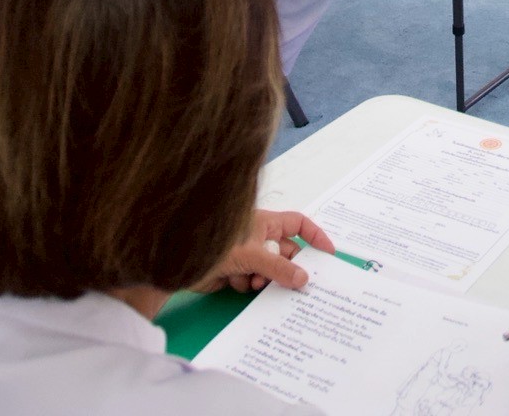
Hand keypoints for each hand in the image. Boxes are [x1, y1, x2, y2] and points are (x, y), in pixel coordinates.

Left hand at [203, 210, 334, 292]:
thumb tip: (304, 279)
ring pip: (270, 271)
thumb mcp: (253, 255)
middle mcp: (259, 237)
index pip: (298, 224)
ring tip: (253, 280)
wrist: (181, 263)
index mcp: (266, 223)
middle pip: (286, 253)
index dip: (314, 236)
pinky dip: (247, 284)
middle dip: (287, 268)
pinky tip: (234, 281)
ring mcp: (248, 255)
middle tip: (298, 284)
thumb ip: (279, 268)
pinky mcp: (237, 272)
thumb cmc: (217, 245)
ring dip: (263, 279)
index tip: (328, 254)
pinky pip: (254, 282)